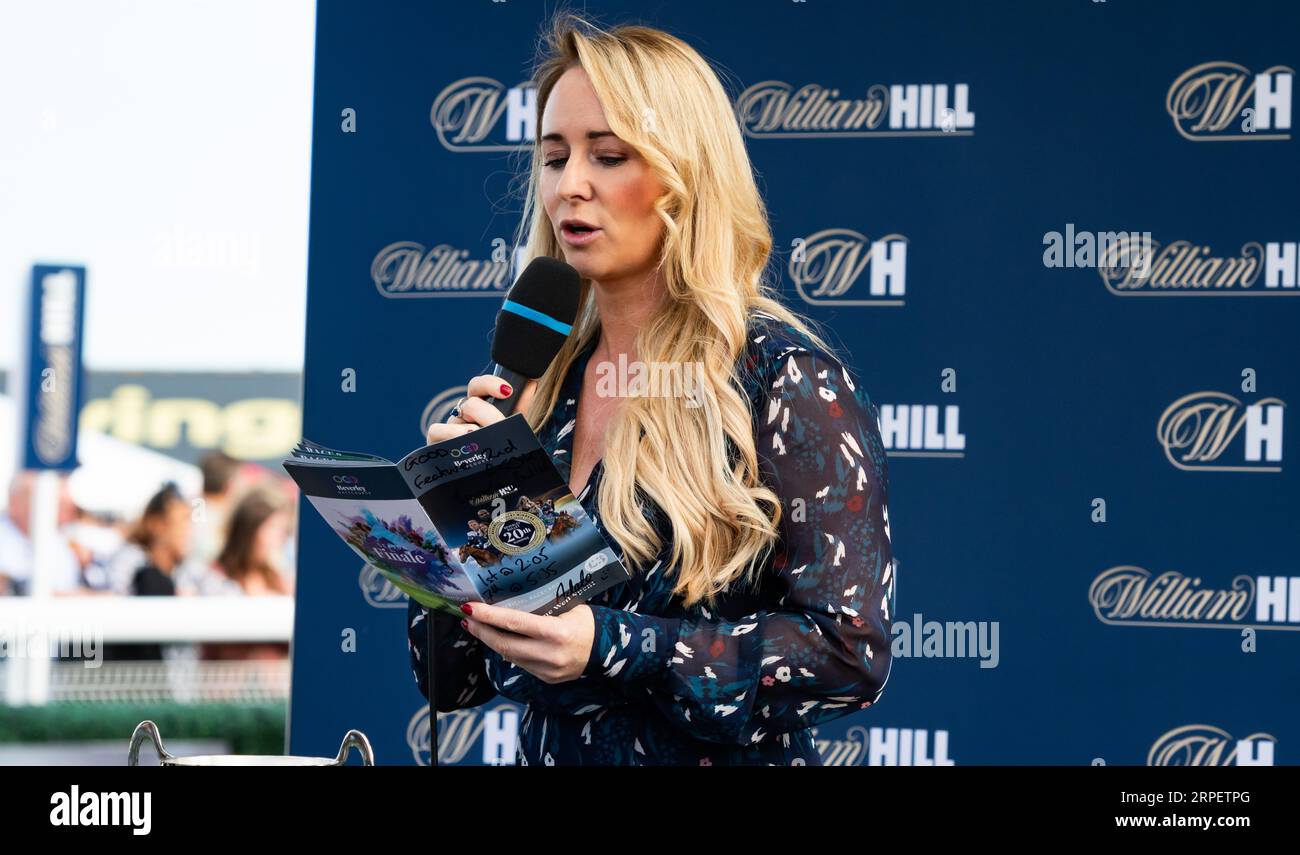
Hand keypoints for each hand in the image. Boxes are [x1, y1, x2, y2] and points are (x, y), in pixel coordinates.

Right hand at [426, 374, 538, 442]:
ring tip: (480, 435)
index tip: (507, 391)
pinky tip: (466, 441)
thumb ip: (521, 406)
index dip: (490, 384)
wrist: (493, 477)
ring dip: (470, 427)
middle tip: (501, 426)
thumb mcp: (514, 427)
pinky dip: (452, 434)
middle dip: (489, 414)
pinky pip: (436, 431)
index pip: (478, 386)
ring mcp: (450, 429)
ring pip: (454, 417)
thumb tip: (531, 382)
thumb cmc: (501, 449)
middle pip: (470, 404)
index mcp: (480, 407)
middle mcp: (463, 415)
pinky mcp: (437, 444)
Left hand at [460, 602, 594, 684]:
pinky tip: (500, 640)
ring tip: (478, 627)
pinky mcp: (546, 678)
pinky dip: (507, 651)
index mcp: (556, 632)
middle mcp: (550, 654)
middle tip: (468, 618)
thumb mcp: (568, 608)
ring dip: (490, 641)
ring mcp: (547, 670)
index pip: (514, 622)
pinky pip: (520, 664)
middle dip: (482, 630)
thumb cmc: (586, 623)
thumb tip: (509, 600)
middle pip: (505, 643)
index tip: (470, 607)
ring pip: (509, 655)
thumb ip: (541, 608)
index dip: (488, 616)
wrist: (606, 651)